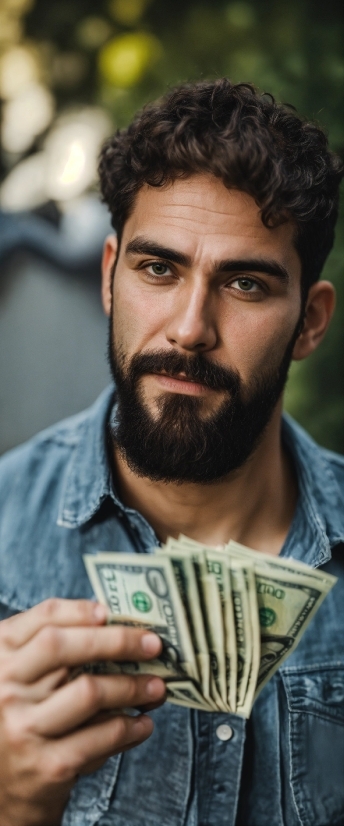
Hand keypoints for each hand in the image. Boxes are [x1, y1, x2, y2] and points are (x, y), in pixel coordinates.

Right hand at [0, 598, 164, 825]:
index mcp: (1, 656)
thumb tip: (114, 622)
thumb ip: (52, 648)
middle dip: (116, 641)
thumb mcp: (23, 675)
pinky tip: (143, 723)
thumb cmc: (25, 716)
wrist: (4, 788)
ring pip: (90, 691)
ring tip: (156, 688)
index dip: (79, 610)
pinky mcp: (47, 763)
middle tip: (153, 645)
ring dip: (133, 687)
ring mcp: (24, 726)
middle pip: (64, 647)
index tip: (111, 612)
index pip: (42, 620)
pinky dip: (130, 728)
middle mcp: (5, 688)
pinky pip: (101, 737)